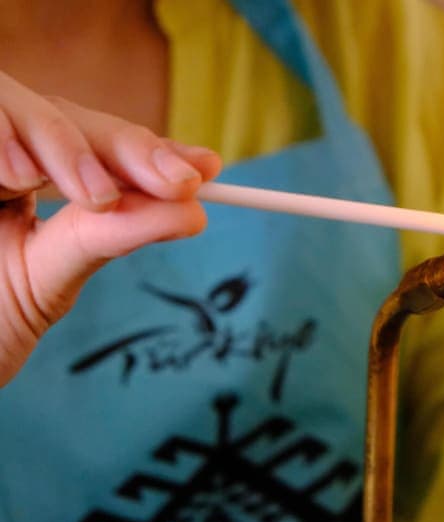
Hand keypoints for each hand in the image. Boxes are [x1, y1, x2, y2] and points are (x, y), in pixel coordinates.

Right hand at [0, 71, 219, 384]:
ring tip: (96, 196)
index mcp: (27, 176)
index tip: (206, 168)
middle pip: (66, 115)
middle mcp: (3, 153)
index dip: (154, 150)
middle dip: (128, 148)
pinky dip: (1, 141)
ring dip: (68, 147)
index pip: (100, 146)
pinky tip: (17, 176)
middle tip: (175, 182)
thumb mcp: (50, 278)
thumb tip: (194, 212)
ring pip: (24, 104)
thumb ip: (110, 237)